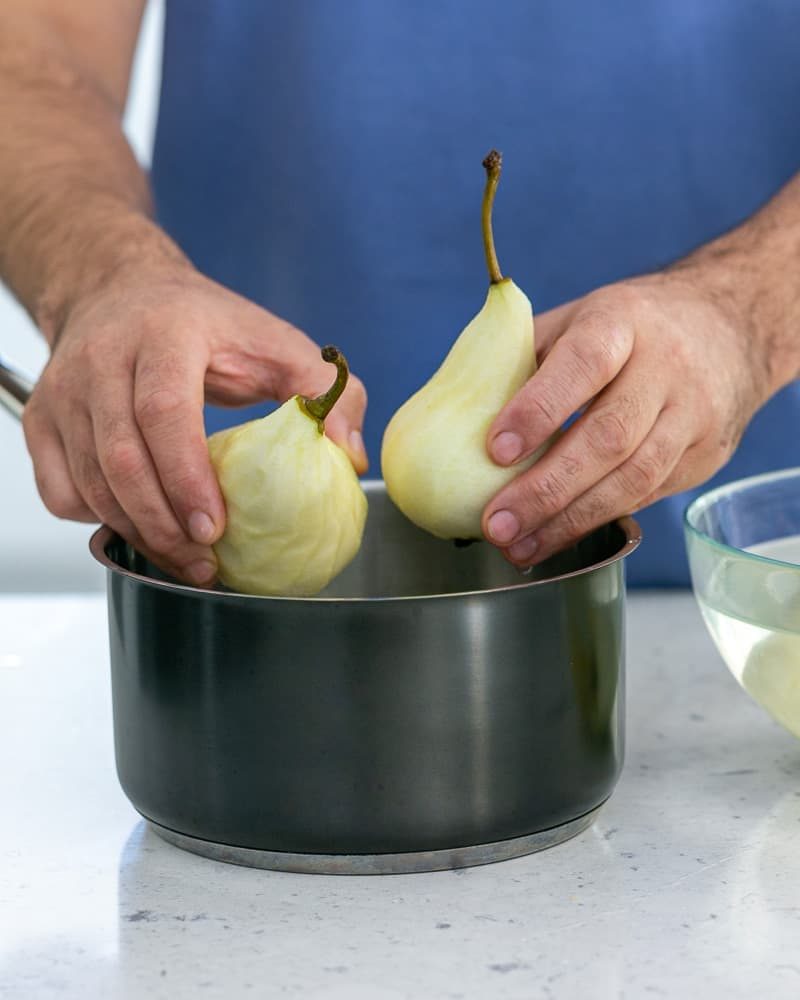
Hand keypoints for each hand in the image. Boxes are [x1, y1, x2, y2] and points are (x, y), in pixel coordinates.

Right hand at [22, 263, 367, 584]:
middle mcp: (103, 358)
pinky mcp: (43, 418)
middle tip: (203, 563)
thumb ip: (326, 392)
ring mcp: (65, 390)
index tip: (214, 527)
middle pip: (120, 457)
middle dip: (162, 523)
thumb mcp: (278, 344)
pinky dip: (98, 520)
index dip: (186, 475)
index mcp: (166, 332)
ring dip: (136, 532)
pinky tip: (139, 525)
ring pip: (89, 481)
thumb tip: (349, 456)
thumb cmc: (208, 327)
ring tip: (183, 561)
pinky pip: (60, 490)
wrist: (124, 291)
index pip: (164, 408)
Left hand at [481, 271, 775, 565]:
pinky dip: (597, 521)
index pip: (584, 363)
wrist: (729, 325)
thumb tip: (451, 409)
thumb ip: (522, 357)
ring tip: (519, 546)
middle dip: (547, 489)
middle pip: (610, 436)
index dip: (539, 408)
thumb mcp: (576, 319)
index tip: (494, 450)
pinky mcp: (706, 455)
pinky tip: (556, 538)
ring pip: (635, 478)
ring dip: (570, 521)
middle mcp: (667, 367)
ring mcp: (693, 414)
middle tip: (496, 523)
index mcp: (623, 322)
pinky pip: (648, 495)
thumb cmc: (627, 328)